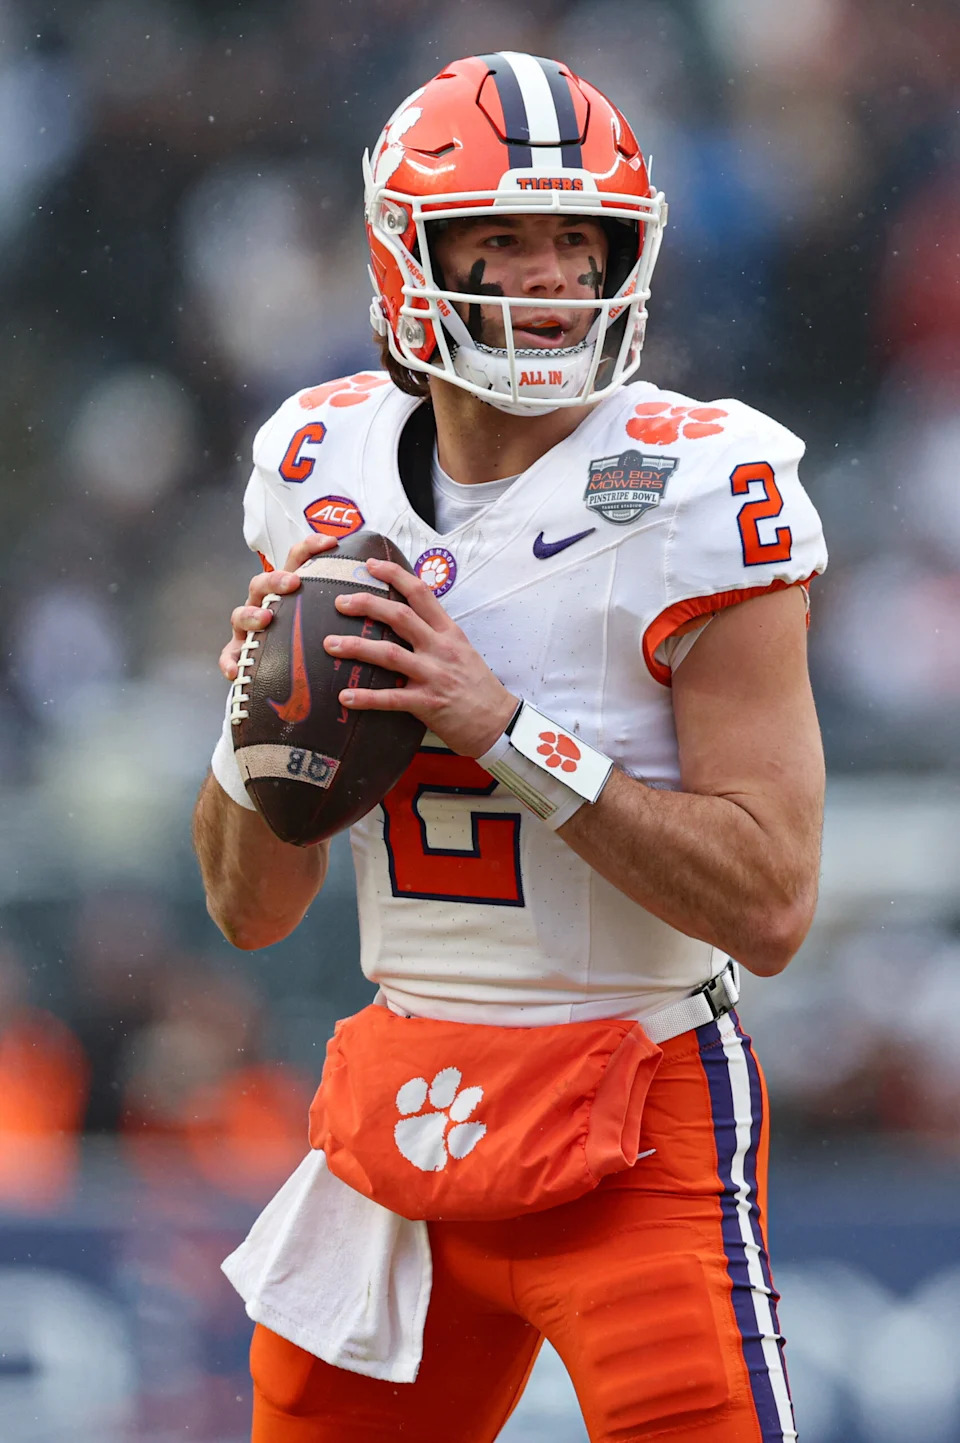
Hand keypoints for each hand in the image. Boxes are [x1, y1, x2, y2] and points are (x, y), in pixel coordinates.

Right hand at [219, 534, 337, 680]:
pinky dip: (230, 662)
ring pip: (240, 614)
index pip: (296, 561)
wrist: (287, 681)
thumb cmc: (312, 643)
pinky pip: (230, 657)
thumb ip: (349, 603)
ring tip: (266, 620)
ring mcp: (248, 630)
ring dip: (251, 614)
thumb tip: (391, 586)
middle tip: (294, 582)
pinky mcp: (239, 656)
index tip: (331, 542)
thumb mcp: (329, 620)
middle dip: (277, 579)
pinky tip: (235, 671)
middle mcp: (264, 605)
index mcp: (287, 592)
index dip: (310, 547)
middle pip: (263, 582)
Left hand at [324, 557, 517, 756]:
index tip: (371, 565)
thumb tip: (403, 620)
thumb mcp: (461, 650)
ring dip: (356, 647)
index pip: (421, 593)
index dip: (395, 575)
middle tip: (339, 603)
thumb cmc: (477, 686)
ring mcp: (434, 675)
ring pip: (389, 654)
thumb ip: (434, 635)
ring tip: (330, 645)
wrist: (498, 722)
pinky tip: (344, 697)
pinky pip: (391, 698)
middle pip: (400, 617)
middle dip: (367, 605)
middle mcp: (440, 649)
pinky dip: (366, 697)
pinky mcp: (428, 703)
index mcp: (448, 632)